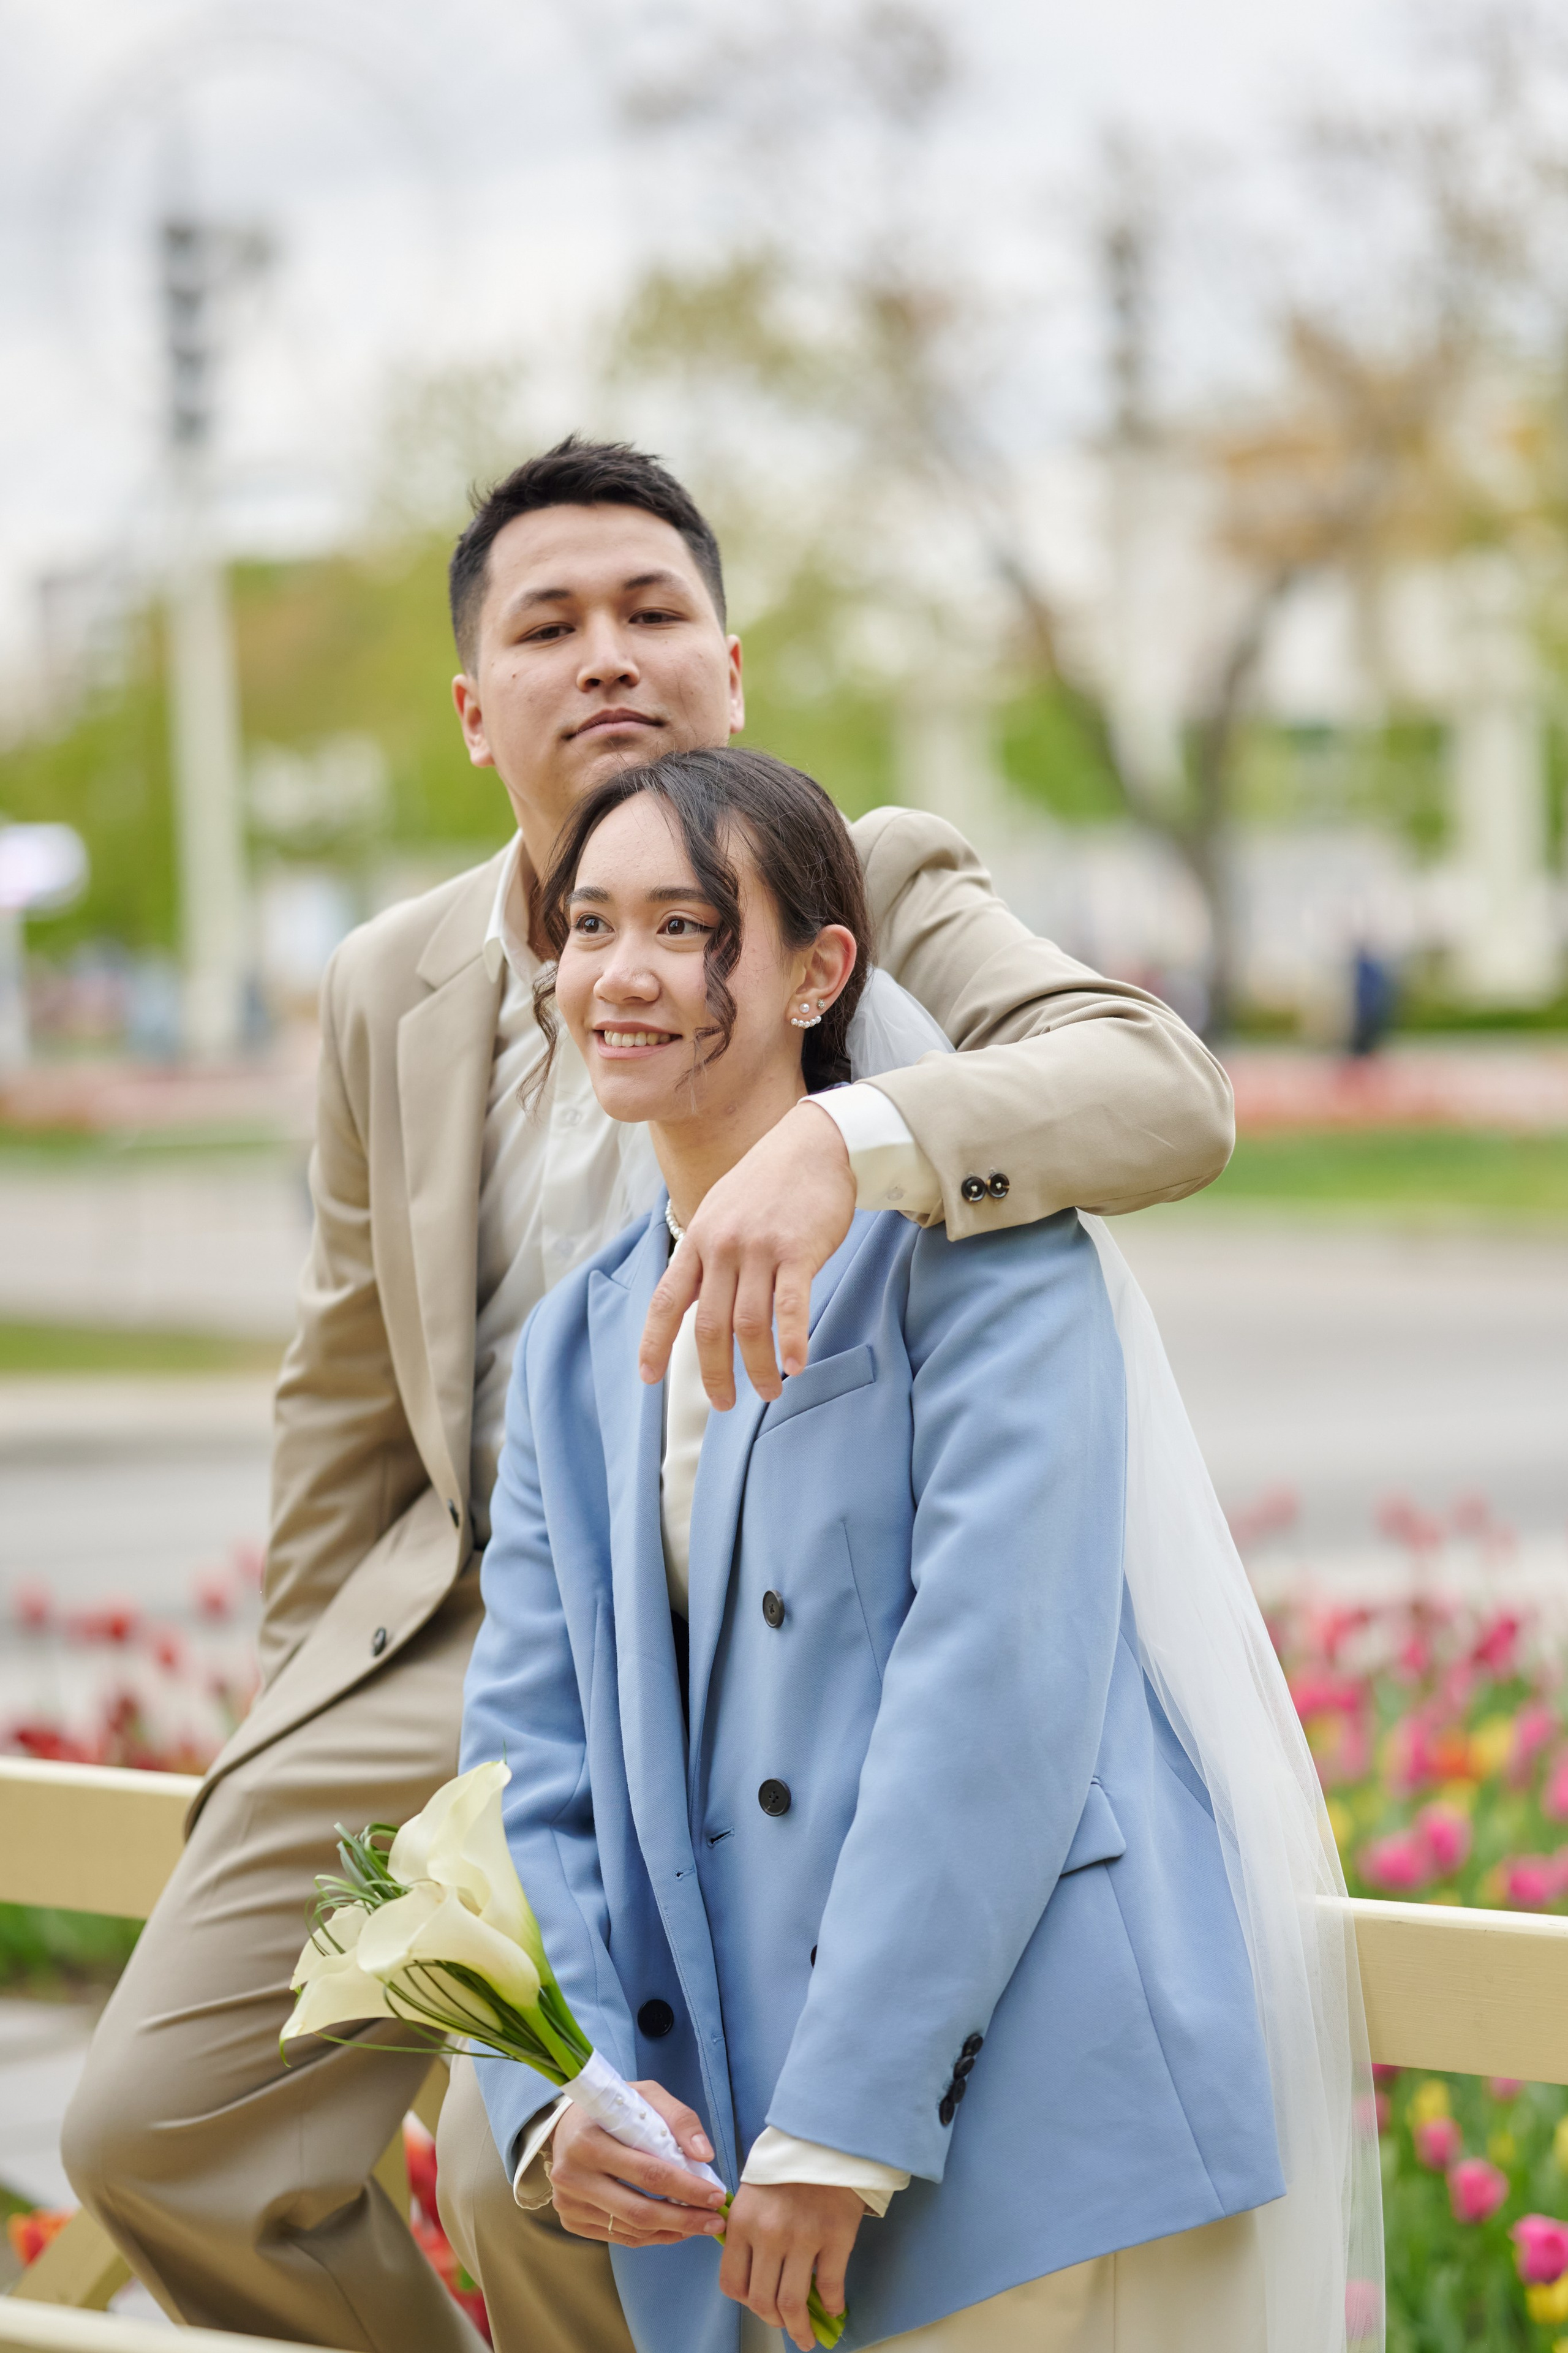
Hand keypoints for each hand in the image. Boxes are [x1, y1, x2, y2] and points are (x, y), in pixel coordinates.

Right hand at [547, 2080, 727, 2248]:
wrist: (565, 2124)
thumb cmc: (612, 2108)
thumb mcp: (645, 2095)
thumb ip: (679, 2119)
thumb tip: (704, 2155)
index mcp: (589, 2140)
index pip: (648, 2172)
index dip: (687, 2188)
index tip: (717, 2195)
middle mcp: (573, 2176)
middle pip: (639, 2210)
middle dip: (684, 2218)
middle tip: (716, 2220)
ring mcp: (569, 2203)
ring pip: (631, 2229)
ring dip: (672, 2230)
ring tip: (701, 2224)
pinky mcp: (571, 2220)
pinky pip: (620, 2237)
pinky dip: (652, 2236)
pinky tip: (674, 2228)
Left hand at [639, 1099, 855, 1407]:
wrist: (814, 1143)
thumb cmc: (769, 1182)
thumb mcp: (722, 1209)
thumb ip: (708, 1254)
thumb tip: (695, 1298)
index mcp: (698, 1240)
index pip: (667, 1299)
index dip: (654, 1342)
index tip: (648, 1377)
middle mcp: (722, 1247)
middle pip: (709, 1326)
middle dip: (713, 1372)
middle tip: (723, 1403)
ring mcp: (759, 1249)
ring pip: (749, 1325)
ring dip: (757, 1368)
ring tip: (768, 1392)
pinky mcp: (798, 1251)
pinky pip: (790, 1307)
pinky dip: (791, 1341)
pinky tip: (797, 1365)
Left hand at [719, 2181, 863, 2350]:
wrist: (824, 2141)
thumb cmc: (785, 2170)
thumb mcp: (751, 2195)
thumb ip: (746, 2233)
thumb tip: (752, 2277)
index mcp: (742, 2222)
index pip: (732, 2283)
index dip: (745, 2302)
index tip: (758, 2307)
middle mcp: (768, 2234)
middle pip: (762, 2301)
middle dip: (773, 2322)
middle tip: (785, 2326)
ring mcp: (803, 2237)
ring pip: (793, 2303)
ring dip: (800, 2329)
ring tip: (807, 2337)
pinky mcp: (836, 2237)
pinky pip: (830, 2286)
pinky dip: (831, 2306)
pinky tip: (833, 2308)